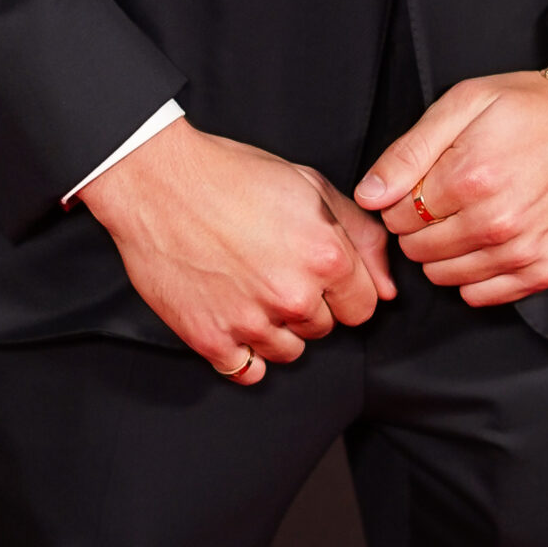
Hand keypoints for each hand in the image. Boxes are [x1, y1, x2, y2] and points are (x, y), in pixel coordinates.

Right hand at [83, 117, 395, 383]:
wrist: (158, 181)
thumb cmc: (231, 176)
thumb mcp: (309, 184)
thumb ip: (361, 235)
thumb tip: (389, 286)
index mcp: (324, 256)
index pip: (364, 306)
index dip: (344, 287)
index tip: (319, 271)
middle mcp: (293, 296)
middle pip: (326, 329)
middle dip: (309, 304)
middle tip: (275, 266)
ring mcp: (252, 323)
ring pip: (289, 352)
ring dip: (277, 327)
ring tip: (250, 284)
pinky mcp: (212, 341)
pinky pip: (248, 370)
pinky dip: (243, 348)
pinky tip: (231, 310)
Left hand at [354, 68, 547, 306]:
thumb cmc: (532, 106)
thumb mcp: (465, 102)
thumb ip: (410, 150)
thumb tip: (370, 195)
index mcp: (470, 175)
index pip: (399, 216)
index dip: (400, 200)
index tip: (419, 185)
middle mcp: (496, 221)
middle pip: (420, 250)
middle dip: (419, 226)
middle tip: (442, 198)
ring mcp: (523, 250)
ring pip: (447, 277)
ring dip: (444, 253)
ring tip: (465, 217)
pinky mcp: (546, 270)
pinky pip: (484, 296)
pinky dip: (474, 276)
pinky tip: (484, 243)